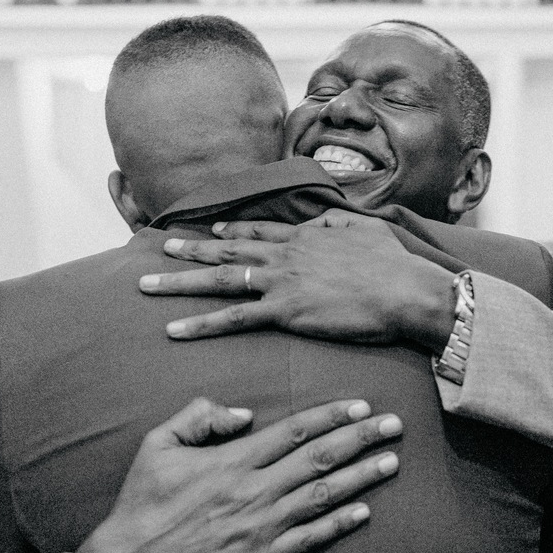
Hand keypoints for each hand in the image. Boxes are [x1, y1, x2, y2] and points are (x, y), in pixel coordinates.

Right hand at [55, 397, 401, 552]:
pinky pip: (309, 539)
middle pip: (321, 458)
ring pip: (323, 495)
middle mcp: (253, 491)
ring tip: (391, 461)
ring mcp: (261, 528)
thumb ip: (198, 417)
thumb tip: (242, 413)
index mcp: (232, 461)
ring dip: (362, 477)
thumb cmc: (141, 505)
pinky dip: (339, 524)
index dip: (333, 416)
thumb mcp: (157, 446)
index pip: (295, 430)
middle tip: (394, 425)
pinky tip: (364, 511)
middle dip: (362, 439)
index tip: (361, 406)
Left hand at [139, 209, 455, 347]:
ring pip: (219, 280)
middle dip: (191, 251)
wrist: (406, 290)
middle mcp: (286, 254)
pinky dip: (200, 324)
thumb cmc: (394, 264)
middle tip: (161, 248)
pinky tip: (174, 330)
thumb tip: (323, 221)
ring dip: (180, 282)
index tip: (210, 232)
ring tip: (147, 284)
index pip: (259, 231)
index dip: (232, 232)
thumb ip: (338, 223)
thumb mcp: (367, 229)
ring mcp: (281, 282)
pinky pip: (233, 319)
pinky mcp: (284, 312)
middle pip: (228, 251)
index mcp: (305, 236)